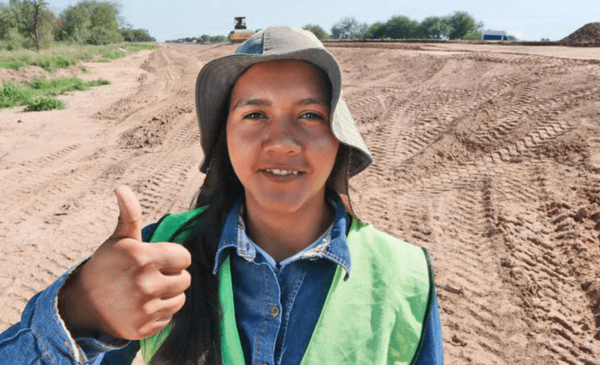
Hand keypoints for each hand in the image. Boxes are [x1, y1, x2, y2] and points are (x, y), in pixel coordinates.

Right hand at [58, 186, 191, 339]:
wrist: (83, 303)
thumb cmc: (107, 265)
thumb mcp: (119, 239)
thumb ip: (129, 214)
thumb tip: (121, 187)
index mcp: (142, 258)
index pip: (185, 257)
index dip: (174, 257)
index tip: (158, 259)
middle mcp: (145, 284)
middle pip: (185, 279)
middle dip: (172, 276)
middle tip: (151, 276)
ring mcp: (144, 309)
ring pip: (180, 299)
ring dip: (169, 295)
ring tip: (147, 291)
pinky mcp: (143, 328)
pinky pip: (168, 318)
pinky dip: (159, 313)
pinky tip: (142, 307)